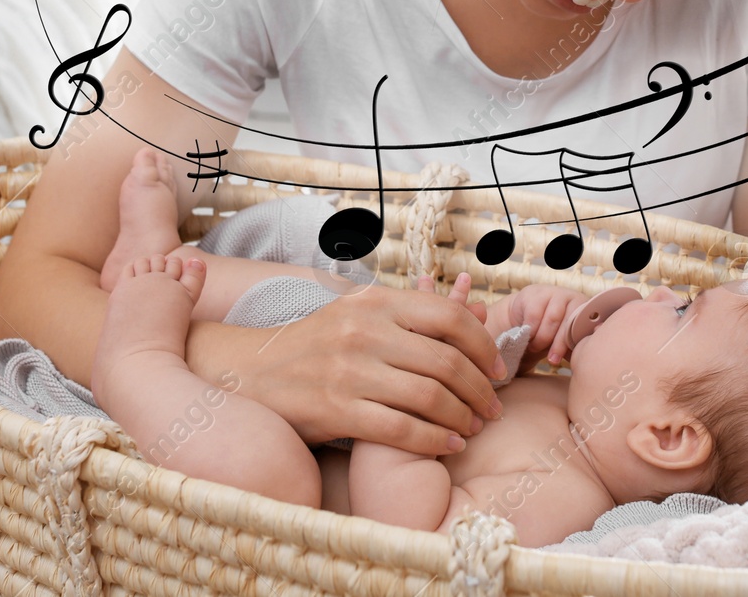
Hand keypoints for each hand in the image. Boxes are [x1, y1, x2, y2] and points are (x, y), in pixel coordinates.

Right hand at [196, 277, 506, 456]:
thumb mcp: (360, 314)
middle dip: (480, 389)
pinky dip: (435, 440)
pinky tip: (449, 445)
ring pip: (429, 396)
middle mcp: (364, 331)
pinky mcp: (335, 410)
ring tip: (474, 427)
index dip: (483, 344)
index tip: (498, 368)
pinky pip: (402, 429)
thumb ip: (411, 316)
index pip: (448, 316)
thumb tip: (476, 314)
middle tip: (494, 406)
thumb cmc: (316, 344)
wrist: (249, 371)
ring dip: (463, 416)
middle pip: (446, 360)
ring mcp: (348, 371)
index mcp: (375, 301)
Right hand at [504, 284, 591, 365]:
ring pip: (552, 319)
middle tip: (551, 359)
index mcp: (584, 308)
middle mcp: (571, 296)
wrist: (526, 314)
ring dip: (542, 338)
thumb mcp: (564, 339)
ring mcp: (553, 292)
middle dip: (558, 345)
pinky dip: (530, 330)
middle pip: (568, 323)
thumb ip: (574, 345)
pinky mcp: (535, 292)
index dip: (571, 344)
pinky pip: (534, 315)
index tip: (561, 360)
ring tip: (535, 347)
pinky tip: (527, 335)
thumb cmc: (550, 330)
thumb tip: (584, 356)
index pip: (582, 327)